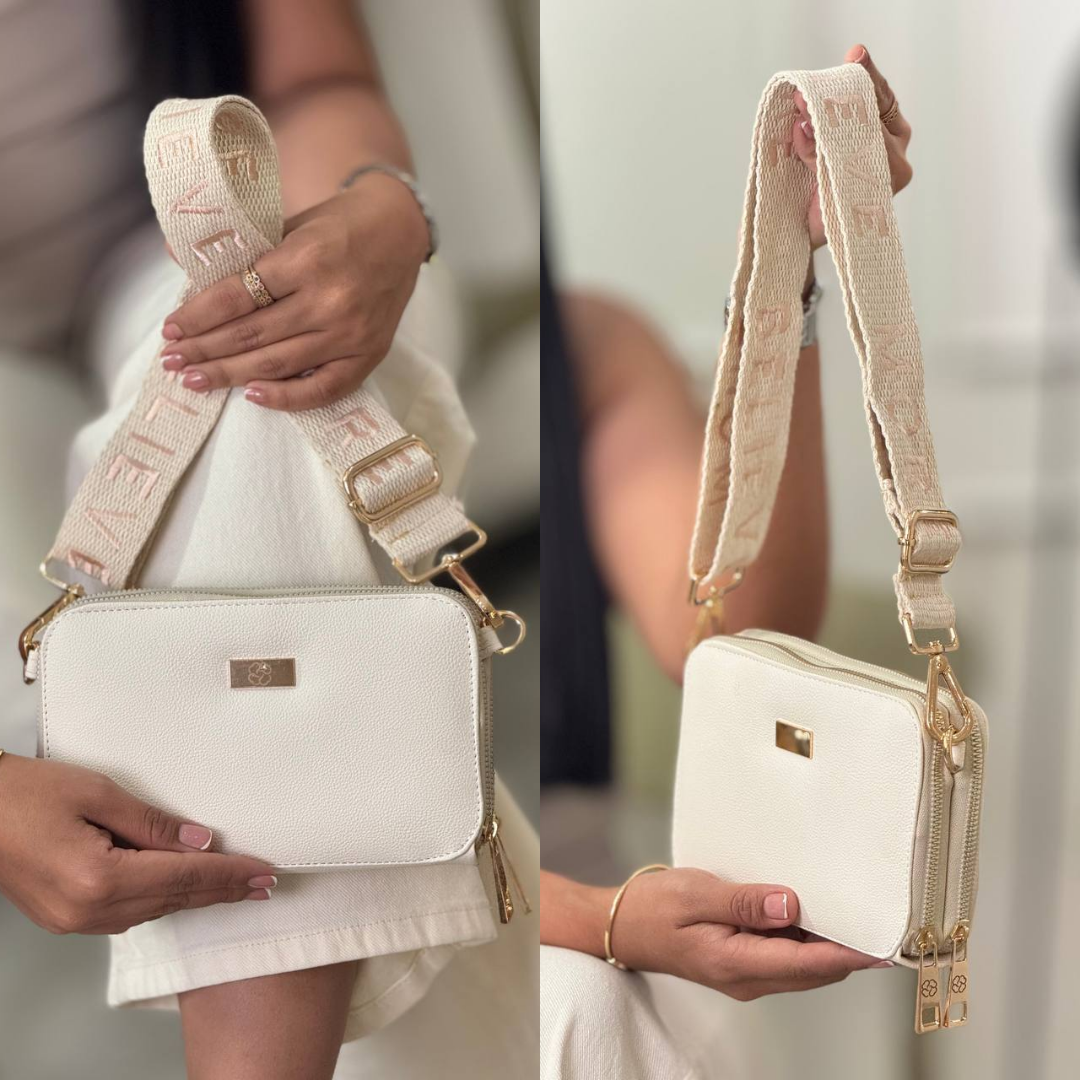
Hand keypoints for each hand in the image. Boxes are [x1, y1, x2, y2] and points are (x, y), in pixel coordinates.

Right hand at [0, 754, 276, 934]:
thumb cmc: (23, 794)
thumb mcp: (98, 793)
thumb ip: (153, 823)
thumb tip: (201, 841)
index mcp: (99, 879)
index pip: (185, 877)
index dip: (230, 875)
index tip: (265, 872)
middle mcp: (88, 911)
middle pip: (174, 900)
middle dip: (224, 890)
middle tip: (265, 884)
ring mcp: (74, 921)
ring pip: (154, 910)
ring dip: (196, 896)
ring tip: (236, 885)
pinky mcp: (66, 918)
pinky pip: (129, 913)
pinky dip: (163, 899)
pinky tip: (184, 889)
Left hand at [159, 171, 429, 410]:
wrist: (398, 232)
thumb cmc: (337, 225)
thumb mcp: (288, 222)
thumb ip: (240, 245)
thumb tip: (176, 257)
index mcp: (306, 259)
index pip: (237, 297)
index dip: (198, 317)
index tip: (171, 330)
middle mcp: (330, 300)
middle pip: (251, 335)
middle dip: (205, 350)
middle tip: (171, 362)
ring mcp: (351, 333)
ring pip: (277, 363)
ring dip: (230, 374)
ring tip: (195, 380)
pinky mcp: (368, 355)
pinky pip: (323, 388)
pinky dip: (286, 397)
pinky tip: (252, 396)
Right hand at [610, 868, 884, 1000]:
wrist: (620, 925)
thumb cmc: (652, 908)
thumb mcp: (695, 894)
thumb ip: (743, 901)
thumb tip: (790, 904)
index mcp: (736, 963)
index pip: (809, 962)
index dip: (850, 953)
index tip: (883, 943)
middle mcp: (747, 978)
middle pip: (815, 969)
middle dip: (850, 950)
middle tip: (883, 921)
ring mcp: (745, 974)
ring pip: (803, 964)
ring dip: (829, 944)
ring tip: (856, 912)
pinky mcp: (741, 962)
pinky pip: (785, 956)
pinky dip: (806, 939)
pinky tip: (813, 912)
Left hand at [793, 44, 913, 249]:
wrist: (803, 237)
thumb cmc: (814, 190)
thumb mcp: (816, 150)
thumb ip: (815, 129)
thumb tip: (802, 111)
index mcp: (891, 135)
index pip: (882, 98)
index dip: (869, 76)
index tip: (855, 55)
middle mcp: (896, 156)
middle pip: (873, 116)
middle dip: (836, 101)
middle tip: (806, 94)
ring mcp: (888, 179)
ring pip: (860, 140)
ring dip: (825, 126)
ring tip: (800, 115)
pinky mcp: (873, 199)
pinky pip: (846, 168)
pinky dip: (819, 153)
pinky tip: (804, 141)